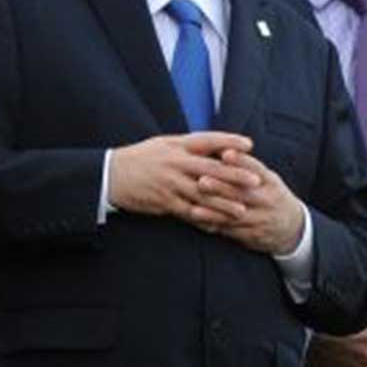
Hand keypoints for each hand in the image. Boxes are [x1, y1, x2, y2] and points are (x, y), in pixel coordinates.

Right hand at [107, 132, 254, 219]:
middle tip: (256, 182)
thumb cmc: (139, 159)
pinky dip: (204, 220)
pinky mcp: (164, 202)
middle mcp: (176, 163)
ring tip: (242, 211)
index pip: (208, 140)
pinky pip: (188, 212)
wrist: (110, 175)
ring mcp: (170, 184)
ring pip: (203, 195)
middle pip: (211, 170)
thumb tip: (213, 148)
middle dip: (235, 177)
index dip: (229, 141)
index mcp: (177, 146)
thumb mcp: (162, 145)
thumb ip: (187, 147)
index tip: (249, 145)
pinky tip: (217, 225)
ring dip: (224, 204)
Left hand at [188, 150, 306, 255]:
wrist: (291, 227)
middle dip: (222, 187)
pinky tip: (199, 226)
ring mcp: (261, 219)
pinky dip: (215, 227)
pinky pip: (232, 232)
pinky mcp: (253, 236)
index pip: (256, 168)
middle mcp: (268, 200)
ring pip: (236, 216)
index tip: (225, 153)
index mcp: (270, 181)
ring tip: (194, 210)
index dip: (241, 161)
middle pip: (244, 193)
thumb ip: (245, 166)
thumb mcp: (265, 178)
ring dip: (214, 213)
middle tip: (201, 181)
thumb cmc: (268, 194)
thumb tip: (221, 147)